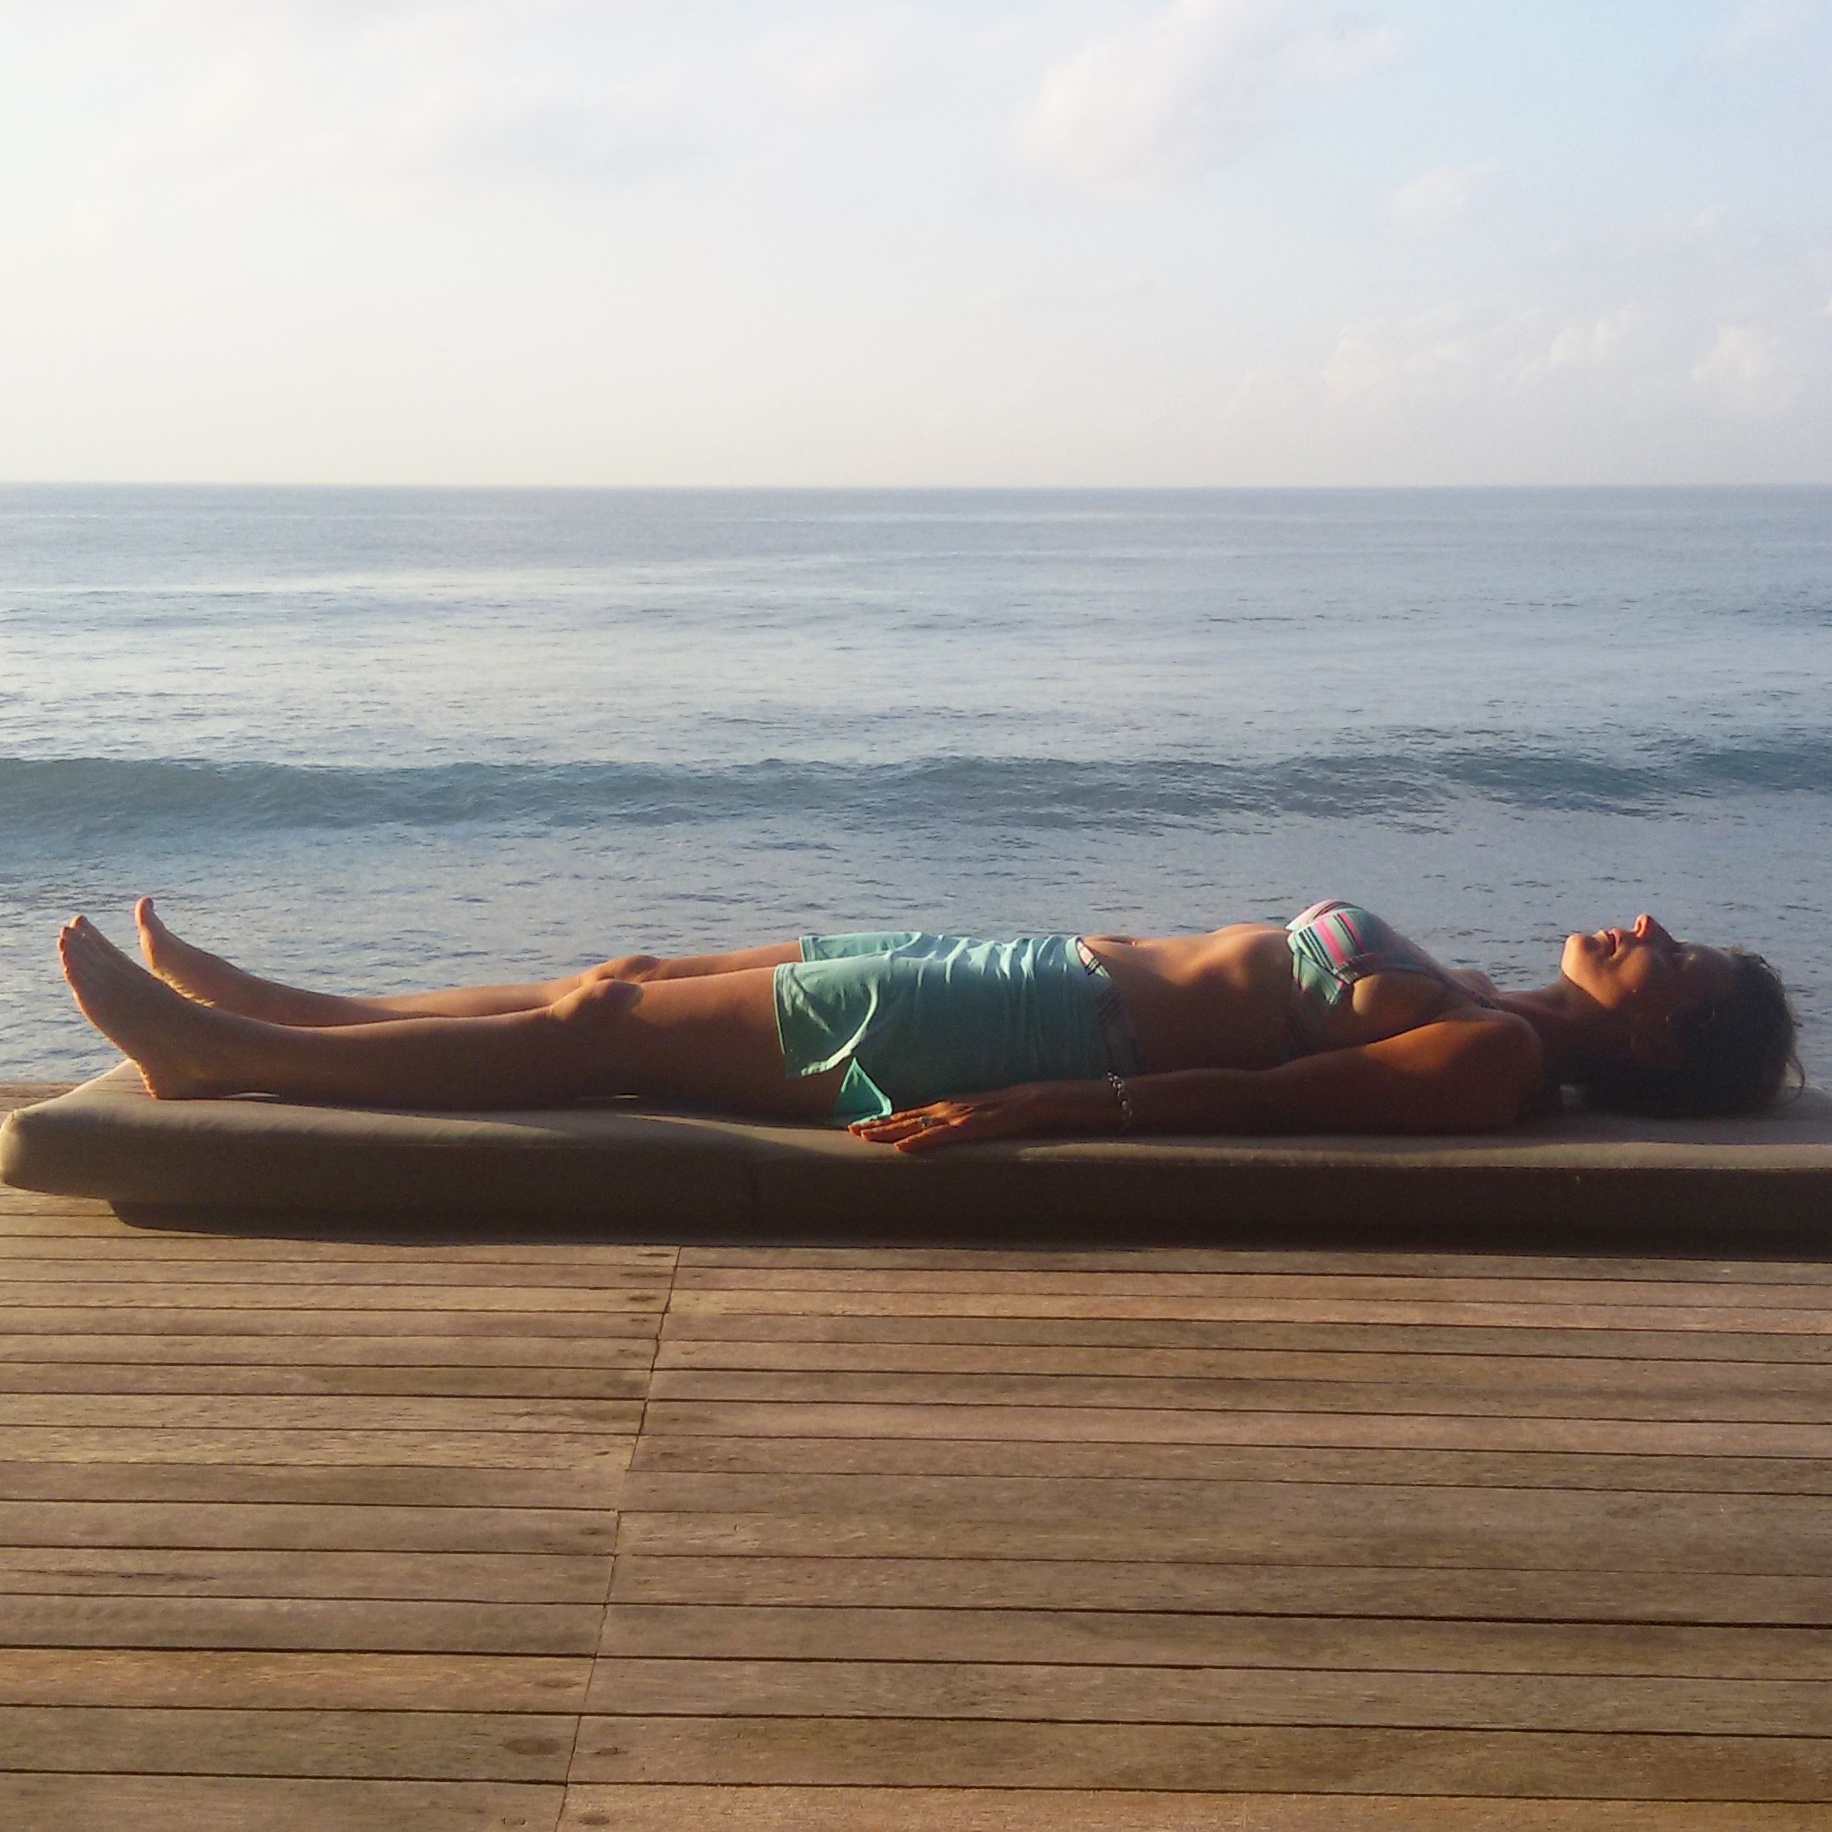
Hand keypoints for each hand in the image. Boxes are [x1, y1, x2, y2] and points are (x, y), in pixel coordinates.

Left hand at [849, 1079, 1114, 1152]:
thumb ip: (962, 1123)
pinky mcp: (973, 1126)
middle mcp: (950, 1107)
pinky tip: (903, 1147)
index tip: (860, 1125)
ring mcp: (960, 1115)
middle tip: (849, 1131)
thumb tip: (943, 1134)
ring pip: (917, 1124)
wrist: (1040, 1098)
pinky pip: (942, 1136)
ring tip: (863, 1137)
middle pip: (906, 1116)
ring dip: (889, 1131)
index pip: (911, 1113)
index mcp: (951, 1105)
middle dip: (877, 1124)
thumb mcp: (980, 1116)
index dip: (885, 1119)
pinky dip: (921, 1142)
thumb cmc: (1014, 1110)